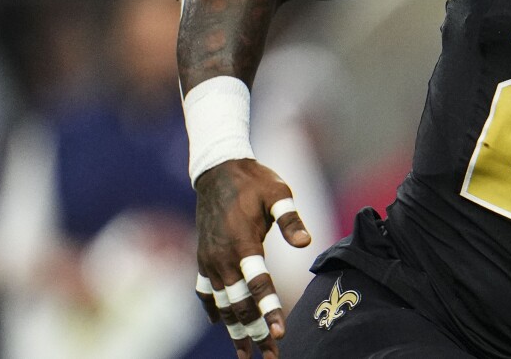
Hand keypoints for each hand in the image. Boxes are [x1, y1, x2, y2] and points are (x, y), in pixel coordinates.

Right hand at [194, 159, 310, 358]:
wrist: (217, 170)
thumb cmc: (254, 181)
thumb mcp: (278, 192)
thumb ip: (290, 218)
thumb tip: (307, 242)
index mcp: (242, 243)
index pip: (257, 285)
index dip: (269, 311)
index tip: (280, 334)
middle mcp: (222, 258)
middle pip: (240, 304)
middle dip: (255, 332)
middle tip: (271, 356)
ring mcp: (209, 260)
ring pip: (222, 304)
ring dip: (235, 329)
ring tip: (247, 353)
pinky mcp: (203, 259)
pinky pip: (205, 292)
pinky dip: (214, 310)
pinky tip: (223, 324)